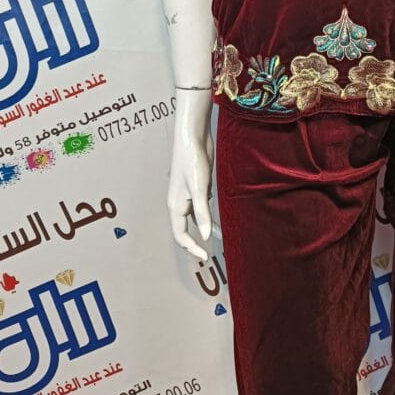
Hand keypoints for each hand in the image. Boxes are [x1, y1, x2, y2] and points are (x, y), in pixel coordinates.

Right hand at [166, 89, 214, 260]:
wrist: (192, 137)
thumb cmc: (191, 161)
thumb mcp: (199, 189)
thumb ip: (202, 213)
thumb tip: (204, 236)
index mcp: (176, 205)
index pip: (180, 234)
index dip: (191, 247)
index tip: (204, 256)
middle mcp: (180, 202)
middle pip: (185, 228)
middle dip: (194, 241)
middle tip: (207, 253)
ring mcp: (188, 193)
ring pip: (194, 216)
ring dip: (203, 226)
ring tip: (216, 236)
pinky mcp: (197, 185)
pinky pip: (200, 205)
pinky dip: (207, 213)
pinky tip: (218, 213)